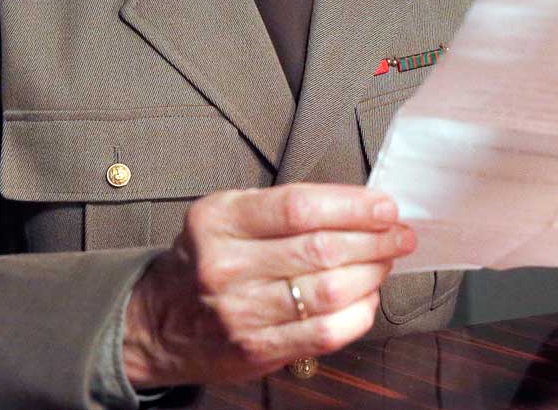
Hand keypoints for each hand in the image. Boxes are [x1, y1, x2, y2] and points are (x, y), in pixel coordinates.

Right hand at [123, 183, 414, 386]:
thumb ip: (280, 206)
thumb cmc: (206, 255)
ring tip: (386, 261)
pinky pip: (323, 334)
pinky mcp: (255, 351)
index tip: (385, 206)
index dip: (351, 206)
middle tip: (399, 233)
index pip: (298, 207)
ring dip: (371, 274)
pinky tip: (367, 298)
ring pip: (328, 293)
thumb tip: (355, 205)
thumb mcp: (224, 213)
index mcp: (219, 219)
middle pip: (319, 249)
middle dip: (373, 239)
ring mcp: (241, 312)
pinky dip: (358, 314)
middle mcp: (227, 265)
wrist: (158, 320)